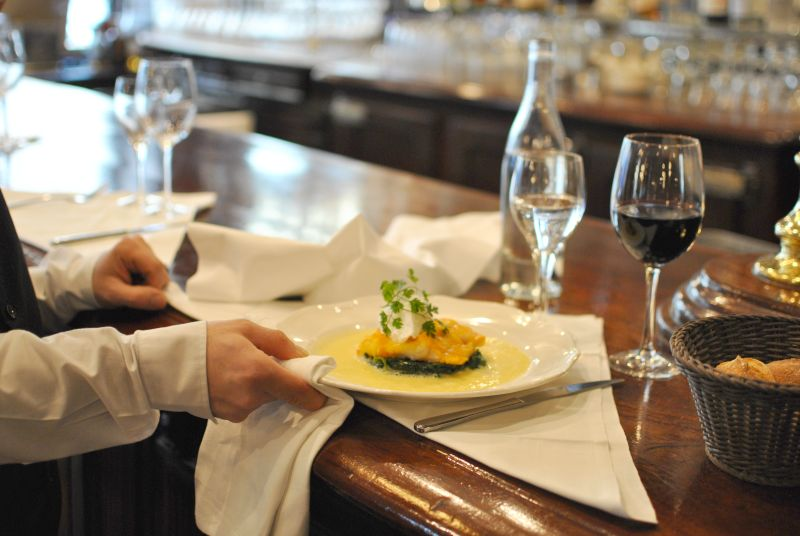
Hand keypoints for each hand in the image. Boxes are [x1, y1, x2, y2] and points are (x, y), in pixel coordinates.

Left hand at [92, 235, 168, 309]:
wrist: (89, 278)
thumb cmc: (98, 285)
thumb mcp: (114, 295)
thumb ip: (138, 298)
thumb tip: (163, 300)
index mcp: (129, 248)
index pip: (155, 270)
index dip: (154, 288)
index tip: (140, 298)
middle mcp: (138, 242)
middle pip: (160, 270)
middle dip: (152, 286)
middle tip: (133, 292)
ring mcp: (143, 245)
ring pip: (161, 271)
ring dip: (151, 283)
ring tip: (133, 286)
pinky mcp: (146, 251)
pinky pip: (158, 270)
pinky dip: (150, 279)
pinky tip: (137, 280)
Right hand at [206, 320, 326, 420]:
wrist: (167, 364)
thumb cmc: (207, 341)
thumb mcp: (245, 328)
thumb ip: (279, 342)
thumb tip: (302, 357)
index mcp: (260, 372)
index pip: (301, 393)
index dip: (315, 392)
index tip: (321, 387)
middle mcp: (253, 397)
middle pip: (284, 394)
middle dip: (284, 381)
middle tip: (269, 361)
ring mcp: (240, 411)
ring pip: (267, 399)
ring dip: (264, 386)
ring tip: (242, 366)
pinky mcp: (229, 418)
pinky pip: (250, 405)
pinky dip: (248, 393)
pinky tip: (232, 379)